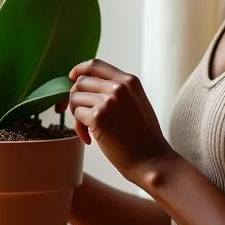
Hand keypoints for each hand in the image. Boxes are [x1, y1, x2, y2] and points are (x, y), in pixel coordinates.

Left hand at [67, 59, 175, 184]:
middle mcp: (119, 86)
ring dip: (76, 114)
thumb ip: (118, 91)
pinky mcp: (98, 116)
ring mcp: (108, 100)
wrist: (151, 160)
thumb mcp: (137, 102)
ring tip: (88, 130)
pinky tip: (89, 139)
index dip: (79, 69)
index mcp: (129, 81)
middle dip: (75, 98)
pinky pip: (76, 115)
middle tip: (80, 116)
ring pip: (75, 98)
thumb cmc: (143, 136)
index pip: (96, 64)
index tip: (72, 77)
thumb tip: (89, 88)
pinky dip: (78, 128)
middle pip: (81, 81)